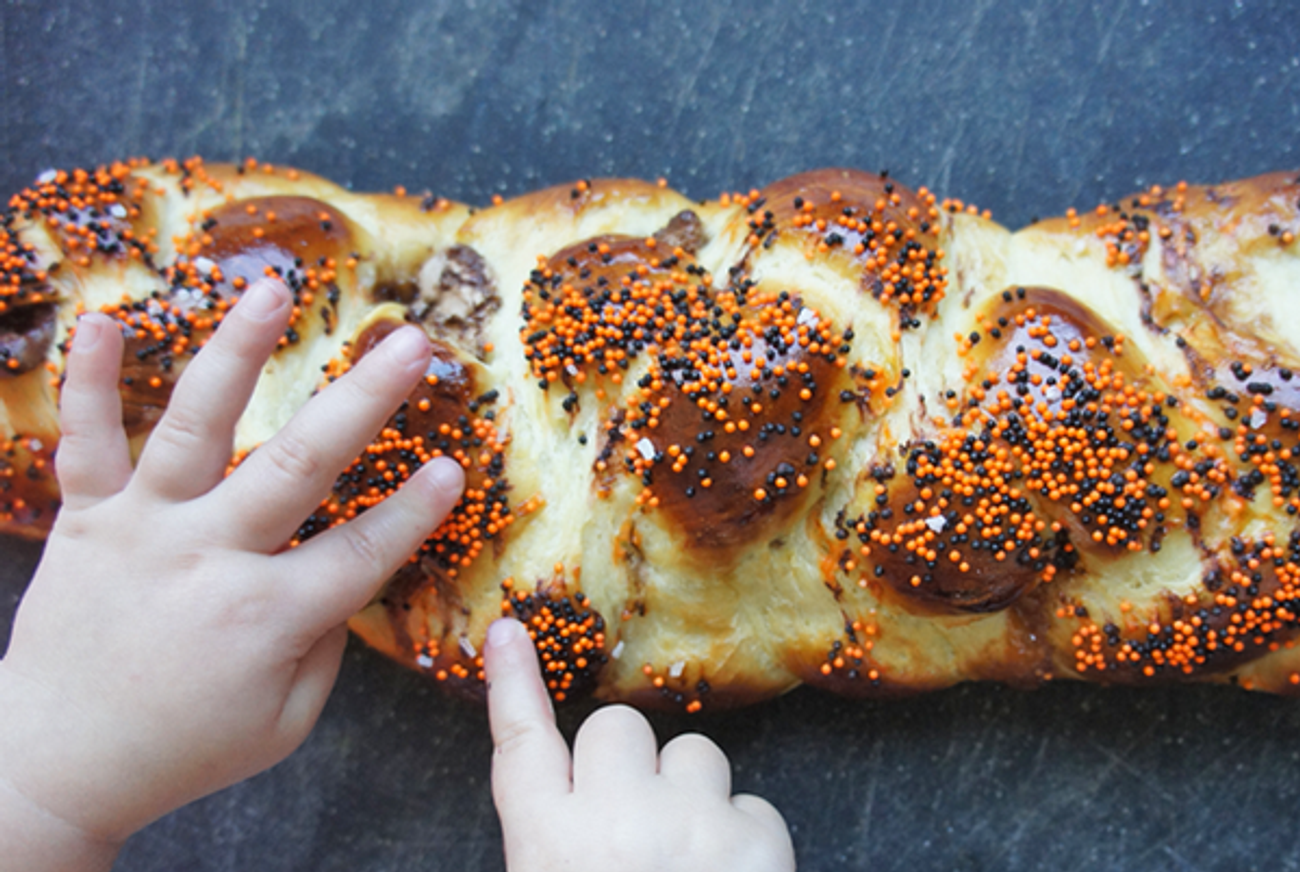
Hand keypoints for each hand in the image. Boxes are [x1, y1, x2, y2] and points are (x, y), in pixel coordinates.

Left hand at [0, 279, 464, 867]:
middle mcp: (208, 558)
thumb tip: (343, 578)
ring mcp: (143, 529)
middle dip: (363, 400)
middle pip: (298, 467)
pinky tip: (102, 319)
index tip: (455, 465)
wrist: (54, 763)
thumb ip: (324, 646)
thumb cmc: (185, 748)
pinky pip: (86, 443)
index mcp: (266, 618)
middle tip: (411, 343)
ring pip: (195, 426)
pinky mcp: (86, 520)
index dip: (414, 511)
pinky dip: (88, 381)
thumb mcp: (283, 723)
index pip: (361, 552)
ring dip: (238, 352)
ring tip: (274, 290)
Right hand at [485, 618, 795, 871]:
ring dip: (693, 795)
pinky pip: (754, 803)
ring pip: (694, 754)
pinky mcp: (756, 838)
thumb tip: (579, 800)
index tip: (508, 630)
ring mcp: (688, 824)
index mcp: (547, 848)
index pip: (521, 745)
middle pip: (617, 731)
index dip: (512, 683)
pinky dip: (748, 837)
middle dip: (629, 765)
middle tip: (639, 826)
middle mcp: (611, 822)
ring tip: (691, 864)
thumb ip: (562, 848)